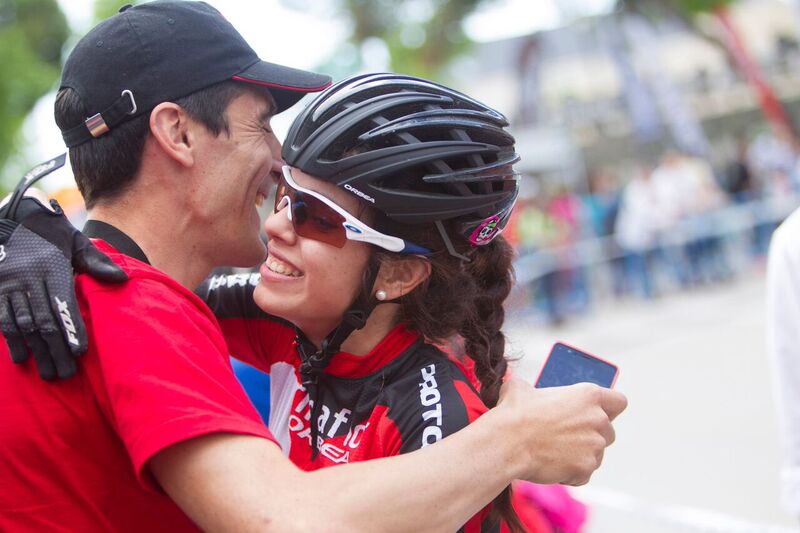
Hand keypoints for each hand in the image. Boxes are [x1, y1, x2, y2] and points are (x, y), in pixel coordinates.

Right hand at [0, 197, 126, 378]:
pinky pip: (2, 319)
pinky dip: (12, 341)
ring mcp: (9, 284)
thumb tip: (122, 280)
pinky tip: (22, 359)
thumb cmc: (54, 235)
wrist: (15, 220)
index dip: (71, 328)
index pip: (63, 303)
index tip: (79, 352)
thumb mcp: (76, 241)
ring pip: (22, 324)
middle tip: (68, 374)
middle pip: (43, 319)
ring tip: (50, 374)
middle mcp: (28, 277)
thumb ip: (96, 262)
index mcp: (52, 266)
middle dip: (56, 349)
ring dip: (36, 351)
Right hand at [497, 379, 626, 485]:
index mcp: (588, 395)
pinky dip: (570, 473)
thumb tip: (524, 392)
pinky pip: (583, 474)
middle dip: (591, 435)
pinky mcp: (586, 469)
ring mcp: (594, 446)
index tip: (595, 414)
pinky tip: (549, 465)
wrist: (506, 443)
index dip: (608, 409)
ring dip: (580, 455)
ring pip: (596, 454)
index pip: (618, 402)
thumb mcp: (521, 388)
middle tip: (565, 436)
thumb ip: (534, 390)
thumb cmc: (513, 413)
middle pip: (608, 431)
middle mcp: (598, 420)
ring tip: (552, 451)